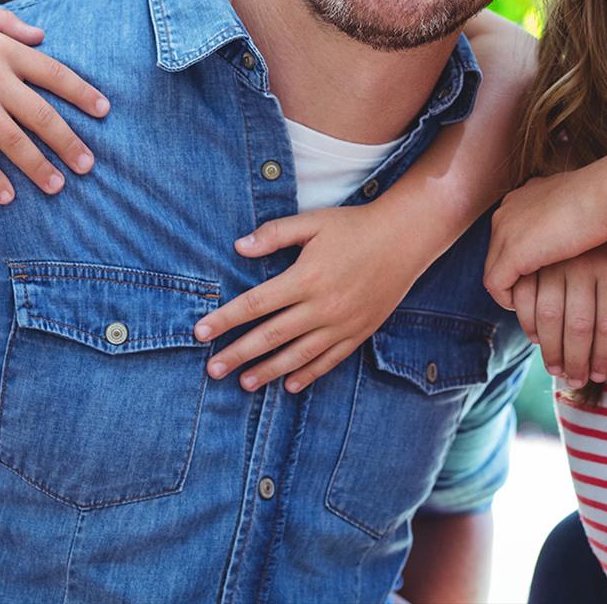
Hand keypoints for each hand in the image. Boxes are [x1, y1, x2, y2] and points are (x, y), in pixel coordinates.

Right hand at [0, 4, 108, 203]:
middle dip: (70, 142)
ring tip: (59, 186)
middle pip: (43, 115)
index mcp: (3, 49)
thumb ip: (7, 23)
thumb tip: (43, 35)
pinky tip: (8, 197)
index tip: (104, 112)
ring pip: (17, 141)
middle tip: (89, 164)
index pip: (55, 74)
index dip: (83, 94)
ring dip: (40, 167)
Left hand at [193, 203, 424, 393]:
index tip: (200, 333)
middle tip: (212, 370)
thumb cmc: (355, 226)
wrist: (405, 238)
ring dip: (268, 371)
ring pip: (298, 354)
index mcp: (306, 277)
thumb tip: (239, 247)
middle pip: (271, 336)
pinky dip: (308, 374)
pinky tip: (289, 384)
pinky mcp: (359, 331)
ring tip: (244, 383)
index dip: (226, 319)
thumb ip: (275, 234)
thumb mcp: (313, 222)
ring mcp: (342, 323)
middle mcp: (322, 305)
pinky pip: (329, 360)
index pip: (256, 304)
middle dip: (238, 354)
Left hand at [484, 165, 606, 308]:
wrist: (602, 195)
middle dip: (512, 275)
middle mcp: (505, 213)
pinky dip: (507, 299)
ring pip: (493, 270)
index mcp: (519, 200)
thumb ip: (557, 216)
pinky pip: (496, 285)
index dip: (521, 257)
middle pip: (497, 253)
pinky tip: (527, 305)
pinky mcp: (512, 253)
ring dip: (510, 289)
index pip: (507, 235)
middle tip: (532, 293)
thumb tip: (566, 231)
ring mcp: (505, 232)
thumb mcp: (571, 205)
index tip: (538, 273)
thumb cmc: (599, 199)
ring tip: (529, 303)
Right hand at [510, 244, 606, 388]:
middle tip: (574, 380)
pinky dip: (528, 322)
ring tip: (556, 367)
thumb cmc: (605, 242)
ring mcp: (554, 257)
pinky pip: (524, 297)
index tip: (599, 376)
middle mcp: (583, 262)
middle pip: (580, 325)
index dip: (604, 355)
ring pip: (551, 316)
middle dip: (577, 360)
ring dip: (551, 348)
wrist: (585, 191)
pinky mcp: (528, 251)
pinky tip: (536, 337)